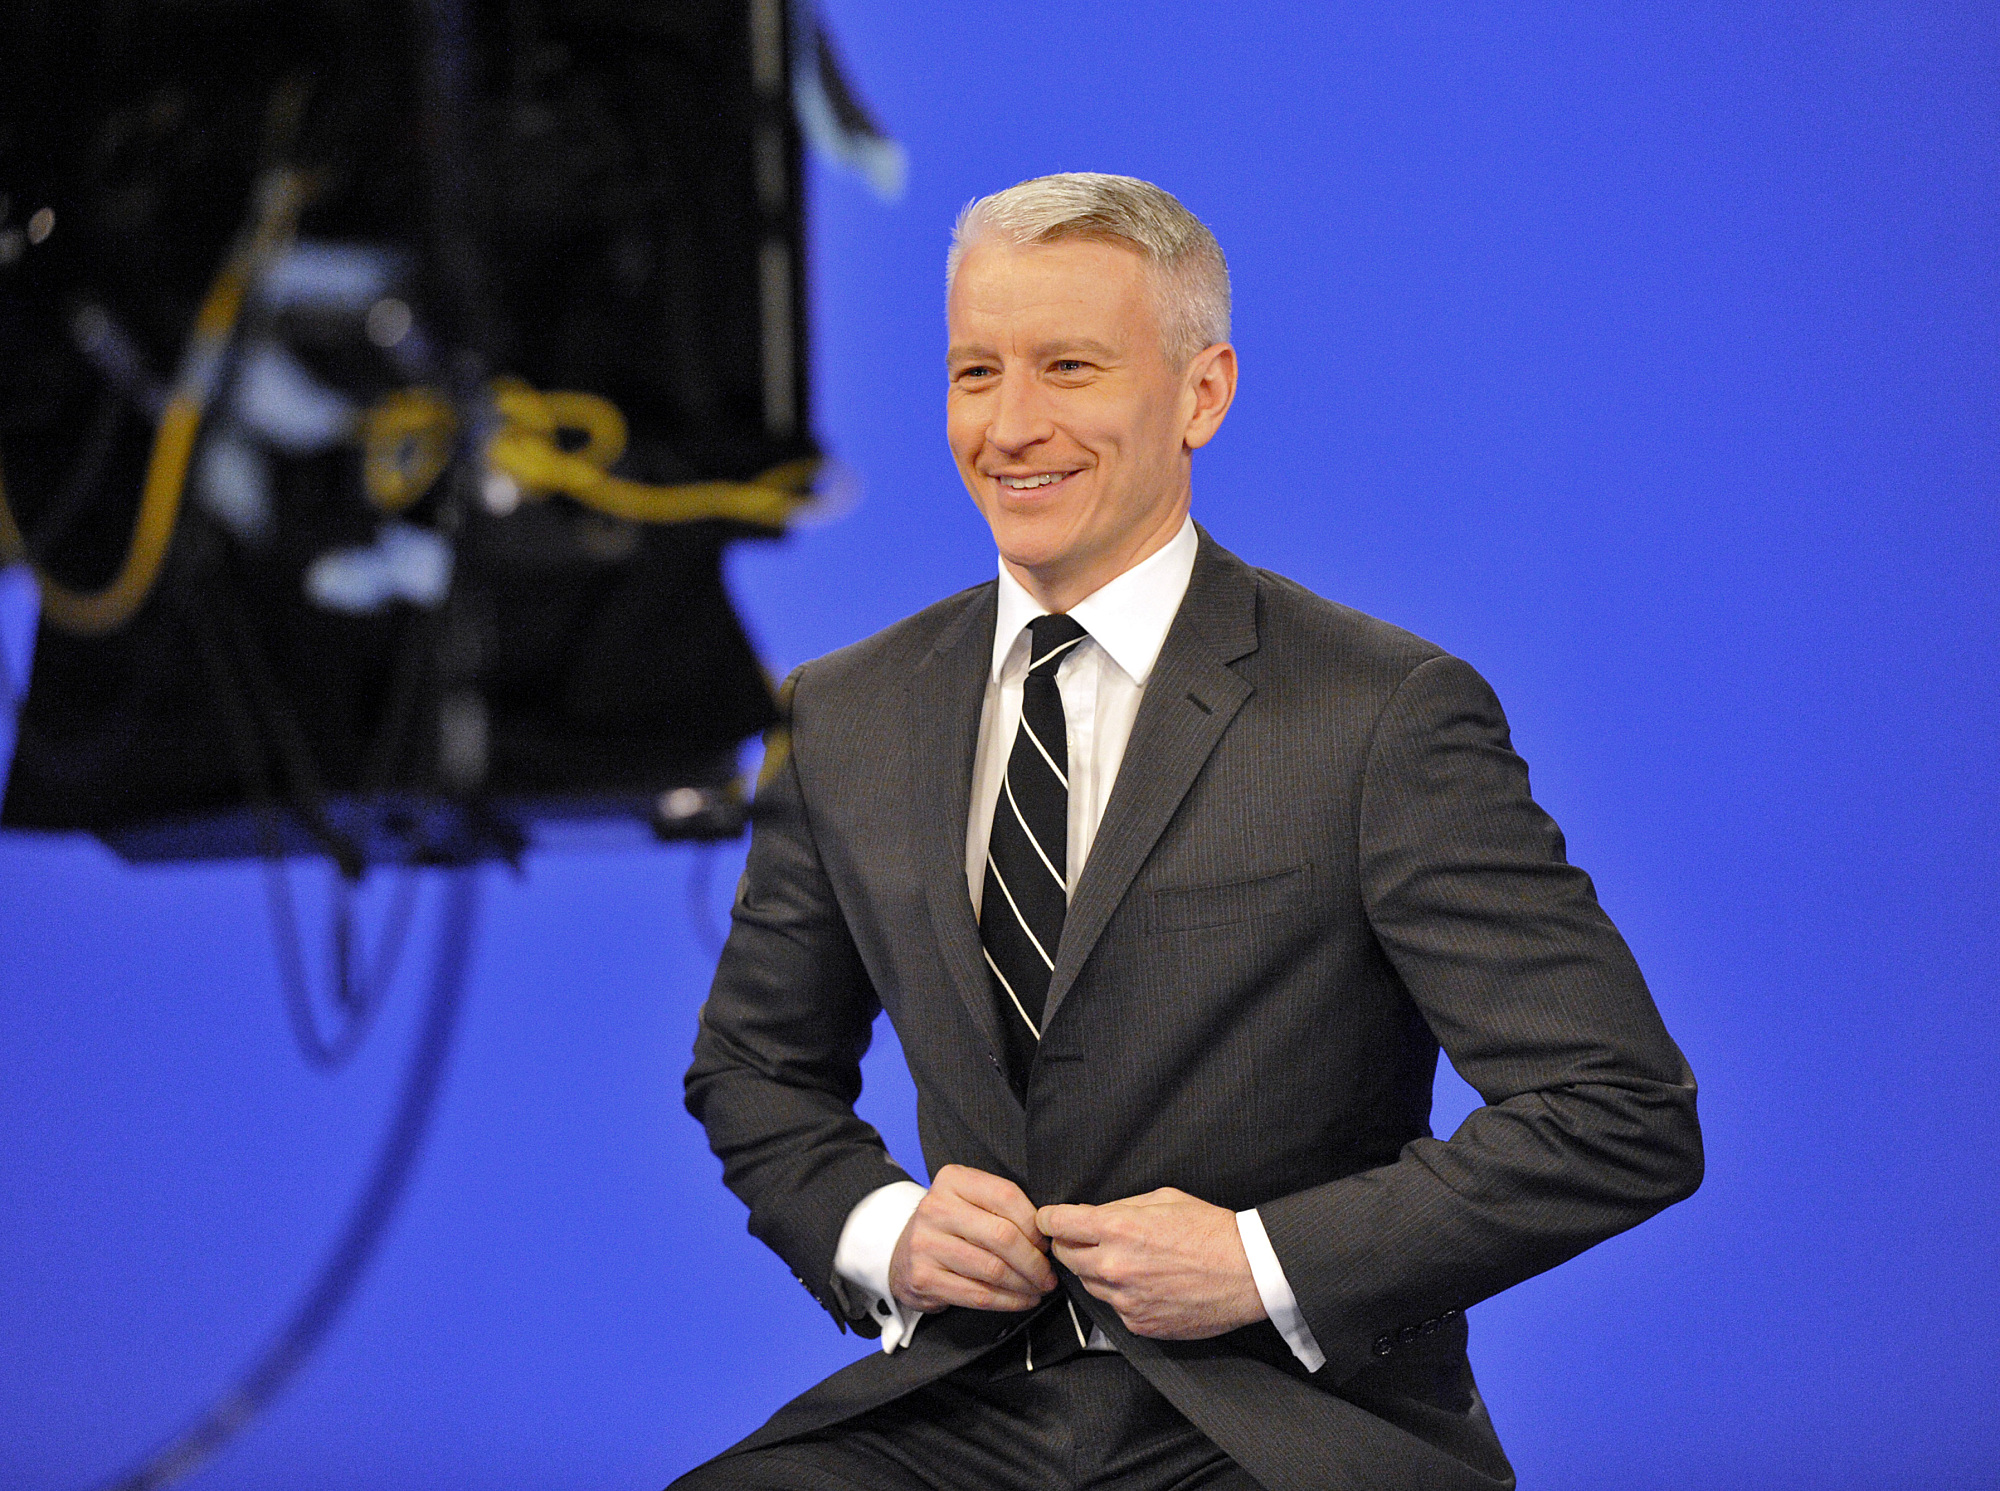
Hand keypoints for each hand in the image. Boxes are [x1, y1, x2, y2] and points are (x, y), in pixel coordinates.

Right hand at [889, 1164, 1056, 1314]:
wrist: (902, 1254)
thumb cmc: (949, 1227)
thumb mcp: (969, 1200)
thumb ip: (1002, 1206)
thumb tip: (1047, 1232)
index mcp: (952, 1180)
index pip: (1006, 1196)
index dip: (1035, 1224)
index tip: (1047, 1241)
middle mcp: (936, 1208)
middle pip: (1003, 1236)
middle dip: (1034, 1260)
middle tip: (1048, 1273)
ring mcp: (926, 1244)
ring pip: (993, 1269)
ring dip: (1025, 1284)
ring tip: (1038, 1288)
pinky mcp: (924, 1277)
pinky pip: (978, 1295)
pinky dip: (1008, 1301)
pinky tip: (1022, 1300)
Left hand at [1037, 1188, 1266, 1339]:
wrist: (1248, 1272)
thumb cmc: (1209, 1229)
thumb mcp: (1163, 1198)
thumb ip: (1121, 1207)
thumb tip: (1093, 1215)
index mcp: (1117, 1229)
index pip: (1057, 1223)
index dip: (1050, 1218)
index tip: (1050, 1219)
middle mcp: (1114, 1267)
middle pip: (1064, 1256)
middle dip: (1069, 1244)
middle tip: (1084, 1238)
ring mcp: (1125, 1300)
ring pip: (1087, 1284)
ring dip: (1094, 1271)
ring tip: (1123, 1260)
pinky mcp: (1139, 1324)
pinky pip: (1114, 1308)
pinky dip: (1120, 1295)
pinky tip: (1143, 1283)